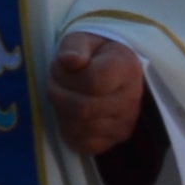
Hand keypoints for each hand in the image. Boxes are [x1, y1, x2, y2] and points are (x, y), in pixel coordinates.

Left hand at [44, 29, 151, 162]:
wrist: (113, 70)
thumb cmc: (93, 54)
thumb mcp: (81, 40)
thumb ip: (74, 47)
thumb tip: (69, 61)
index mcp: (127, 68)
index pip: (92, 82)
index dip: (65, 77)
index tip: (57, 67)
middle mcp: (133, 97)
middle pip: (82, 108)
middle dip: (57, 95)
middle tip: (52, 83)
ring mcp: (127, 121)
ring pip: (79, 127)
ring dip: (60, 112)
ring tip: (61, 96)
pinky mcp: (117, 139)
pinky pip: (83, 144)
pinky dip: (68, 130)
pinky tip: (70, 114)